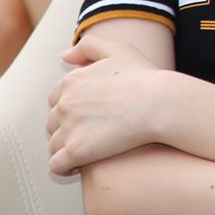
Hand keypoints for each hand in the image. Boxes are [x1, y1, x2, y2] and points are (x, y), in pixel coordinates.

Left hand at [46, 37, 167, 174]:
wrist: (161, 104)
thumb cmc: (146, 78)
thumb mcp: (119, 50)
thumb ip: (89, 46)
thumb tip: (63, 57)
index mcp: (71, 81)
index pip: (56, 100)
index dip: (71, 109)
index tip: (88, 116)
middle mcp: (65, 103)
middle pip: (54, 123)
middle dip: (68, 129)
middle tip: (92, 135)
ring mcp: (69, 127)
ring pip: (55, 145)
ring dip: (67, 149)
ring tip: (87, 152)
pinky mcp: (77, 150)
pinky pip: (57, 165)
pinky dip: (64, 168)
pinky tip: (79, 167)